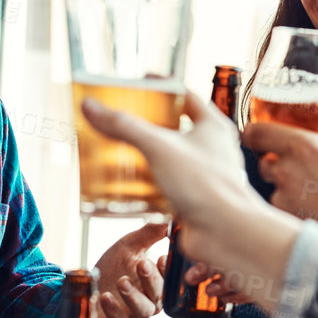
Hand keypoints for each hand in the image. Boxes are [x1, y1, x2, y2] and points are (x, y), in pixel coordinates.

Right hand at [79, 92, 295, 309]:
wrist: (225, 233)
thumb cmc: (207, 186)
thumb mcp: (159, 147)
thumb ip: (124, 126)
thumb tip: (92, 107)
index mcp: (213, 127)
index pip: (186, 95)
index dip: (162, 87)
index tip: (139, 84)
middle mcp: (211, 149)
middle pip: (174, 128)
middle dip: (147, 125)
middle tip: (122, 120)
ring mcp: (203, 175)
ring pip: (169, 159)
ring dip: (144, 156)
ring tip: (118, 150)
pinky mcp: (193, 200)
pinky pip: (166, 186)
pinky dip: (146, 185)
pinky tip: (126, 186)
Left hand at [92, 221, 168, 317]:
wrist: (83, 288)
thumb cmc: (111, 268)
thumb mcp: (128, 246)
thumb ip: (150, 233)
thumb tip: (170, 218)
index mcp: (155, 282)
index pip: (170, 280)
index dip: (168, 271)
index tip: (160, 257)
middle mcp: (148, 301)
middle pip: (159, 295)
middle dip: (152, 280)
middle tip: (142, 264)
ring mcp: (133, 316)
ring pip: (143, 311)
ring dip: (134, 296)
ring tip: (122, 281)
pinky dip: (113, 309)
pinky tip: (104, 296)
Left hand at [244, 107, 317, 244]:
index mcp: (303, 147)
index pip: (256, 133)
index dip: (253, 133)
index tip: (257, 136)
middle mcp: (287, 170)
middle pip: (263, 161)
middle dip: (274, 161)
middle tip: (295, 164)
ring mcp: (283, 197)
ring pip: (273, 186)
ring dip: (285, 186)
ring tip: (312, 190)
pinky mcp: (285, 218)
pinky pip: (281, 208)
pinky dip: (292, 206)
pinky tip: (313, 208)